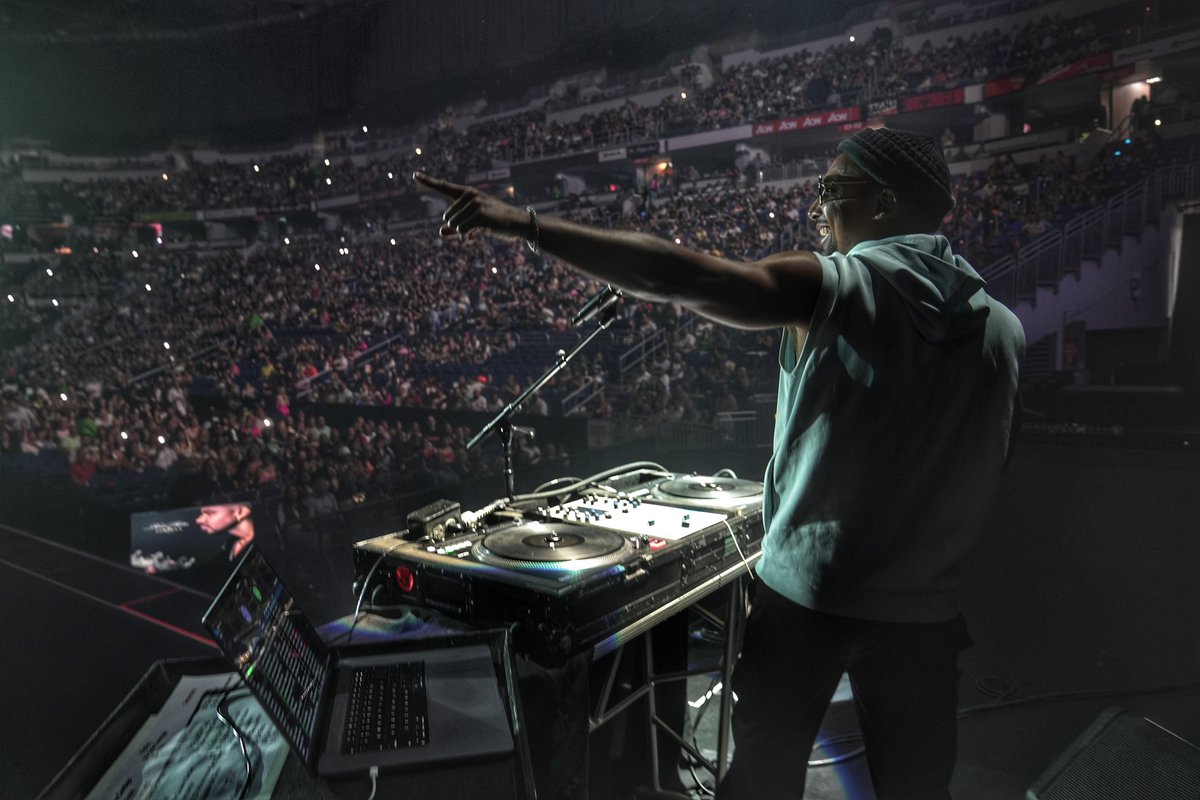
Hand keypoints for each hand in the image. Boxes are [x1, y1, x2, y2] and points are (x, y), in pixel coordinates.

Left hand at [412, 172, 529, 242]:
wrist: (518, 224)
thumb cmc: (496, 222)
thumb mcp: (475, 224)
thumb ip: (455, 228)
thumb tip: (440, 232)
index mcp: (467, 193)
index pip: (444, 186)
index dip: (428, 181)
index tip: (414, 175)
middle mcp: (469, 195)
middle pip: (447, 217)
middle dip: (457, 227)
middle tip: (475, 227)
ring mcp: (475, 203)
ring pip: (453, 225)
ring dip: (463, 232)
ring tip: (478, 230)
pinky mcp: (480, 214)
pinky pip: (461, 231)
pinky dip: (467, 236)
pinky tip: (478, 235)